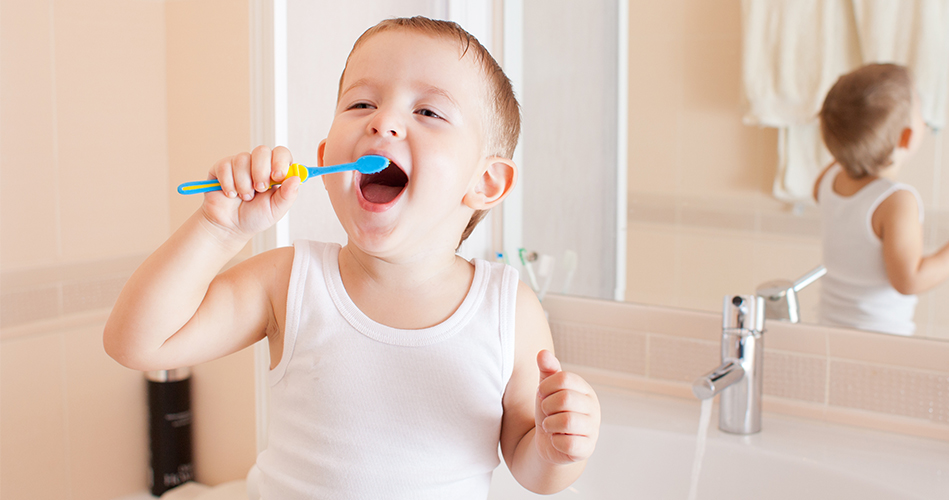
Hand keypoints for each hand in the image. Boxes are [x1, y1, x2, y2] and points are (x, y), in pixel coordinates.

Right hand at [200, 145, 300, 240]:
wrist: (230, 227)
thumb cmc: (254, 217)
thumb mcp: (275, 210)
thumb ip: (287, 195)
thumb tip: (296, 178)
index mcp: (275, 172)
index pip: (281, 153)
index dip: (280, 161)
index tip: (277, 176)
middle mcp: (258, 165)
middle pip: (262, 151)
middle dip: (261, 172)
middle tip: (259, 189)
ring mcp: (240, 164)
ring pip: (242, 159)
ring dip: (244, 183)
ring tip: (245, 197)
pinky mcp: (222, 167)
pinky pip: (225, 166)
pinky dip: (229, 184)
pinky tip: (231, 194)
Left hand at [534, 350, 599, 464]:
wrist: (550, 443)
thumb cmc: (551, 412)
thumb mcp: (547, 389)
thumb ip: (547, 370)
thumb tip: (542, 352)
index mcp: (585, 390)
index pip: (564, 378)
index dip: (545, 386)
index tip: (542, 394)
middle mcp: (593, 408)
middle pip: (564, 399)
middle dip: (547, 406)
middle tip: (546, 412)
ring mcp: (593, 429)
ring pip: (565, 421)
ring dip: (549, 424)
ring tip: (550, 426)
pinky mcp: (587, 448)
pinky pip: (567, 442)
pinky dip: (554, 441)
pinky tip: (556, 440)